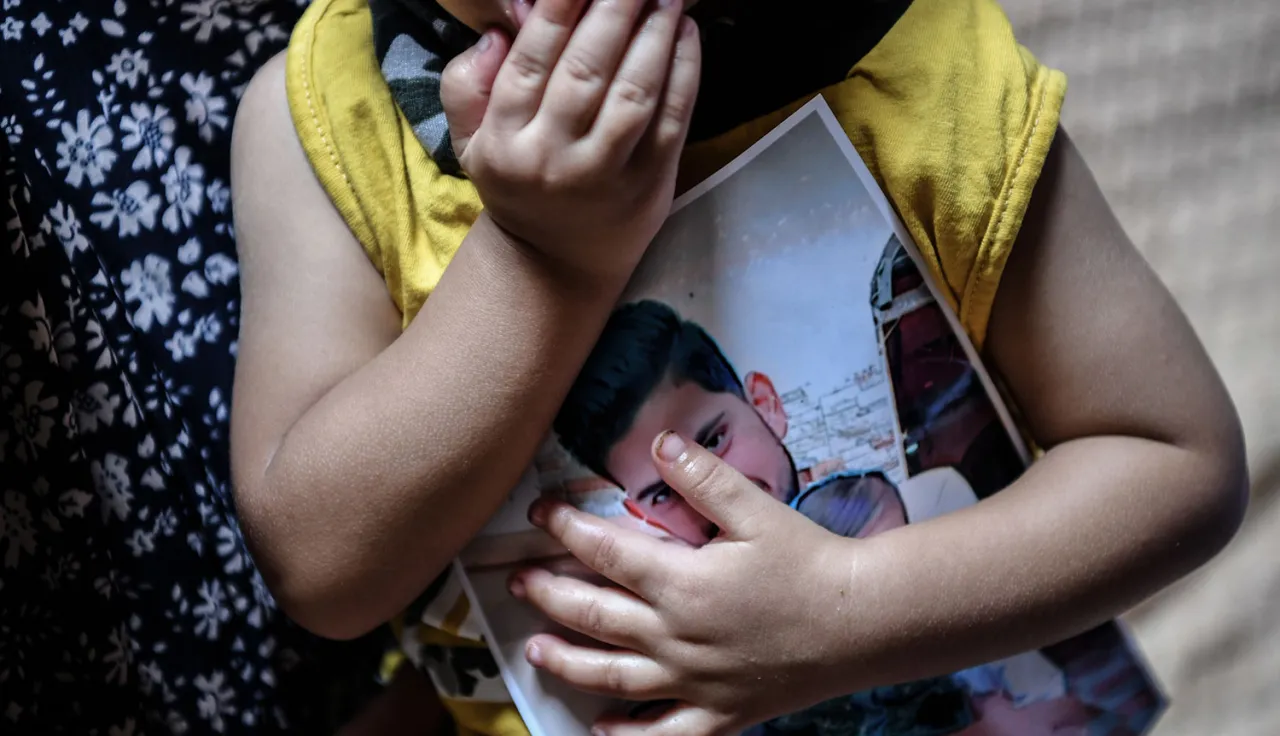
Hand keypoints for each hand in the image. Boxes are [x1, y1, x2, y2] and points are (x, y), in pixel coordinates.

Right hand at [440, 0, 701, 281]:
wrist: (553, 263)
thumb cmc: (517, 184)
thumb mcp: (472, 142)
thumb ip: (468, 84)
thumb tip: (498, 30)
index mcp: (503, 140)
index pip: (530, 61)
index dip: (558, 9)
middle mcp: (553, 158)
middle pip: (587, 69)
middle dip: (614, 8)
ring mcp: (605, 174)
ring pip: (633, 92)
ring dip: (655, 32)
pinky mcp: (649, 184)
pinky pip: (671, 118)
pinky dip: (683, 70)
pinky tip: (685, 31)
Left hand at [511, 432, 861, 734]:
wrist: (864, 623)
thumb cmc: (811, 563)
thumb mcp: (756, 509)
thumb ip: (702, 477)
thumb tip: (658, 442)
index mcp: (681, 582)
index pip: (603, 551)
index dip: (563, 528)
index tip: (538, 513)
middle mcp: (675, 636)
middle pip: (593, 615)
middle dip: (547, 594)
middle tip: (517, 580)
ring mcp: (693, 681)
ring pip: (611, 675)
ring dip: (566, 661)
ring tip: (533, 648)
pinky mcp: (720, 713)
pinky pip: (663, 734)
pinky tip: (599, 730)